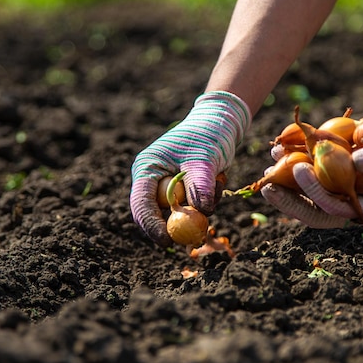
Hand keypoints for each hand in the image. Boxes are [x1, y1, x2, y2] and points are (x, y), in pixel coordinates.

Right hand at [131, 91, 250, 245]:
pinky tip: (218, 181)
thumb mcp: (204, 158)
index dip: (151, 225)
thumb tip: (200, 212)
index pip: (141, 203)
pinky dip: (207, 201)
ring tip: (218, 182)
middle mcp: (153, 179)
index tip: (167, 241)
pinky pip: (192, 207)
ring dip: (200, 208)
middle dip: (176, 225)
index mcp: (147, 168)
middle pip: (155, 214)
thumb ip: (200, 185)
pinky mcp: (183, 190)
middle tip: (196, 237)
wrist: (221, 121)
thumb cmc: (208, 133)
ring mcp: (167, 186)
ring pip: (177, 213)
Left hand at [261, 99, 362, 227]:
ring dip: (286, 182)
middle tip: (267, 184)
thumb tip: (357, 161)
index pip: (333, 210)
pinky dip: (296, 166)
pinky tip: (280, 153)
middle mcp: (350, 205)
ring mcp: (342, 191)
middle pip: (312, 209)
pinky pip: (312, 175)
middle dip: (288, 198)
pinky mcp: (337, 177)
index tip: (298, 169)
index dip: (313, 194)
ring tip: (268, 166)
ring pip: (307, 194)